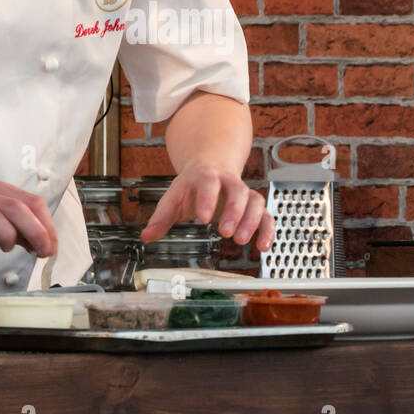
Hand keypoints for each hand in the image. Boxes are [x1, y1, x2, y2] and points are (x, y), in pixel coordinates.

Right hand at [0, 181, 57, 260]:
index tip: (52, 246)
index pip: (33, 202)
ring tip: (6, 249)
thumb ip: (18, 230)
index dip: (47, 226)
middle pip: (18, 208)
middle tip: (42, 253)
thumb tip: (43, 244)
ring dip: (8, 237)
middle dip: (36, 233)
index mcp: (0, 191)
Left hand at [140, 163, 274, 253]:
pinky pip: (266, 216)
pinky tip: (263, 247)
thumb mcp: (173, 197)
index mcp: (205, 177)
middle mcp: (228, 182)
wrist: (211, 166)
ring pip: (255, 201)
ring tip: (241, 241)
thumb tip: (146, 236)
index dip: (207, 199)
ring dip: (251, 221)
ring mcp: (244, 193)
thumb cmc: (191, 186)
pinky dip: (267, 230)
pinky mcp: (253, 206)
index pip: (208, 183)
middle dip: (234, 211)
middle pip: (237, 191)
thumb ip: (161, 218)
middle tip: (226, 232)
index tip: (203, 218)